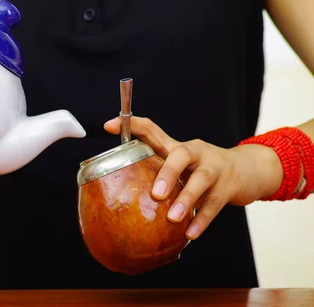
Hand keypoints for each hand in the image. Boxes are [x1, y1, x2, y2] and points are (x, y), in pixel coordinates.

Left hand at [104, 116, 282, 239]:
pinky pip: (215, 204)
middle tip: (156, 194)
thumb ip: (157, 170)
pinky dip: (202, 220)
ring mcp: (215, 167)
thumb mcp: (181, 164)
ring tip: (173, 218)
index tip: (111, 125)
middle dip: (168, 172)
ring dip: (186, 199)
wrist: (248, 170)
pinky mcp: (230, 186)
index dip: (133, 125)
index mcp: (178, 146)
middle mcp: (197, 152)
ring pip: (201, 180)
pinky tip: (190, 234)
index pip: (153, 130)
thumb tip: (122, 186)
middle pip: (181, 154)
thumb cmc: (203, 168)